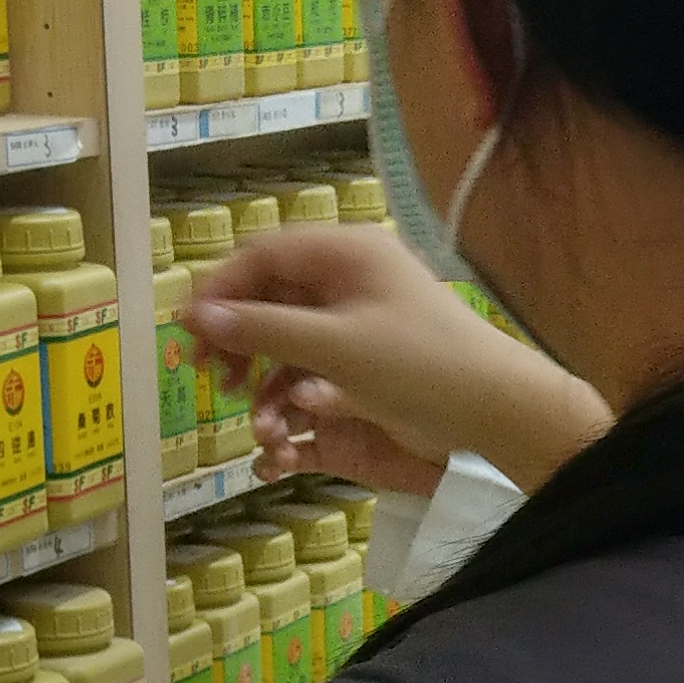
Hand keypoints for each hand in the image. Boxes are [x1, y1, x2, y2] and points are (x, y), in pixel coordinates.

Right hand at [187, 226, 611, 499]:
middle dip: (236, 336)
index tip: (187, 332)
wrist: (496, 409)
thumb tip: (194, 314)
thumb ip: (262, 328)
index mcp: (345, 254)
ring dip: (261, 374)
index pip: (263, 255)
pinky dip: (289, 392)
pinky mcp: (366, 359)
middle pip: (270, 294)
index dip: (220, 290)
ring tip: (250, 411)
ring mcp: (358, 319)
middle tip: (209, 376)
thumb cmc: (420, 365)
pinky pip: (311, 365)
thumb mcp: (335, 346)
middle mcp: (349, 278)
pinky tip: (281, 428)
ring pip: (287, 336)